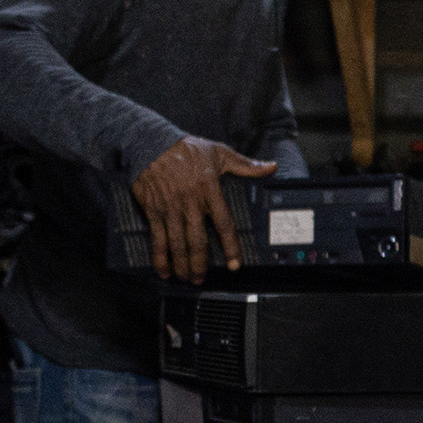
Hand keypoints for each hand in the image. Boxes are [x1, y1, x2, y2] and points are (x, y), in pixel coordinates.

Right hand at [130, 137, 275, 281]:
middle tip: (202, 280)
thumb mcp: (219, 152)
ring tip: (187, 278)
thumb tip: (270, 167)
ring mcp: (170, 208)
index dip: (230, 246)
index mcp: (209, 189)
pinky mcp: (154, 210)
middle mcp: (190, 201)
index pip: (223, 223)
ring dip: (182, 264)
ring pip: (177, 243)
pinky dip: (160, 257)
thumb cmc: (187, 149)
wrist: (151, 143)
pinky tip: (165, 271)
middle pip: (197, 240)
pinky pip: (157, 238)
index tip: (235, 264)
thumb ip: (245, 165)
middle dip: (200, 264)